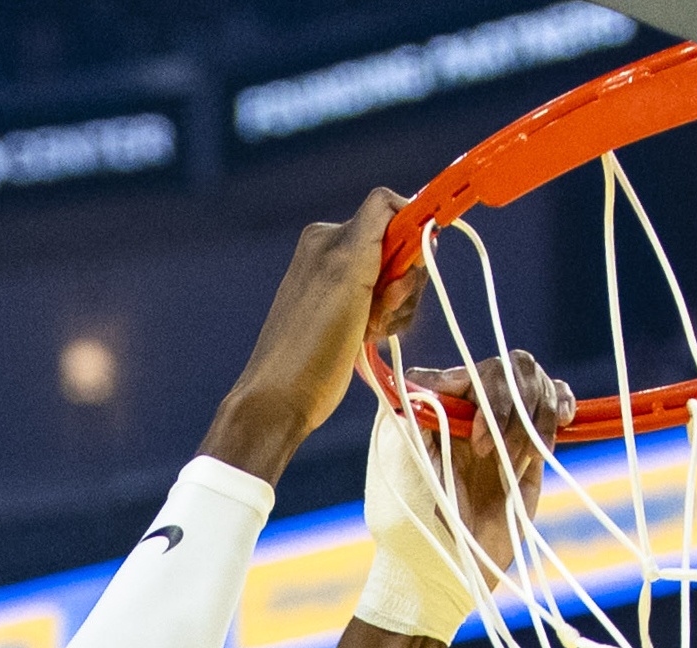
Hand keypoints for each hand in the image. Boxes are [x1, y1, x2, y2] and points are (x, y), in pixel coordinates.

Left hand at [203, 193, 405, 482]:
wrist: (284, 397)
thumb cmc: (312, 341)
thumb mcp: (347, 269)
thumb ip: (375, 226)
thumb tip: (405, 200)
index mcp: (332, 234)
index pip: (390, 209)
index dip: (410, 235)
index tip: (412, 269)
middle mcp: (336, 252)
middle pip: (401, 247)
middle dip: (404, 281)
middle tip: (383, 308)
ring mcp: (343, 284)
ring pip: (399, 280)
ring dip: (398, 307)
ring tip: (373, 328)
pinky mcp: (349, 312)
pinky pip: (388, 304)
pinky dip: (389, 321)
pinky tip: (370, 337)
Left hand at [400, 352, 570, 583]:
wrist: (444, 571)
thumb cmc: (410, 523)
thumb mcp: (402, 463)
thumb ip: (413, 413)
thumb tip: (422, 373)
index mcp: (432, 407)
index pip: (465, 369)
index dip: (476, 389)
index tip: (470, 436)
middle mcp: (468, 410)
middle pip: (505, 368)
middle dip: (505, 403)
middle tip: (488, 455)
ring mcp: (500, 427)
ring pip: (533, 380)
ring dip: (528, 418)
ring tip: (511, 463)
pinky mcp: (530, 448)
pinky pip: (556, 402)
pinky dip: (561, 404)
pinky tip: (555, 426)